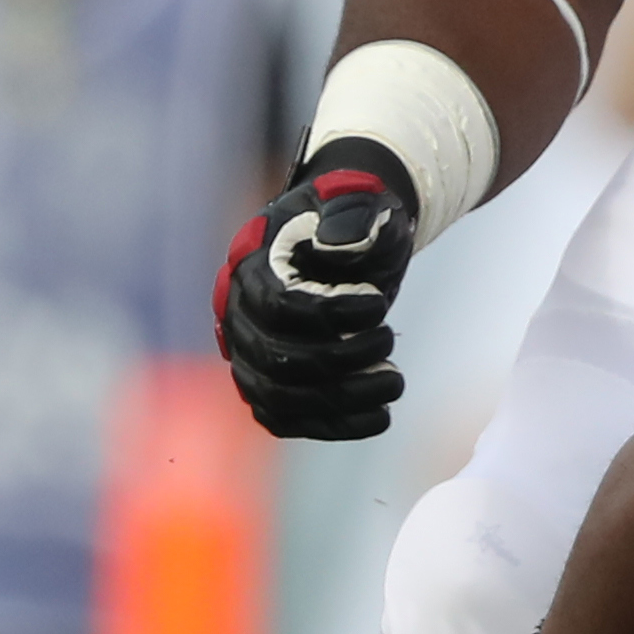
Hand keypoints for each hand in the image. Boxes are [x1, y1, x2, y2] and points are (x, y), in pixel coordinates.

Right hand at [214, 140, 415, 440]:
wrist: (350, 248)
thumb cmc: (355, 225)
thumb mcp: (364, 208)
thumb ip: (354, 218)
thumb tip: (337, 246)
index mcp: (253, 268)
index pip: (280, 307)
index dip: (331, 314)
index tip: (377, 304)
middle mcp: (239, 317)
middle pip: (277, 360)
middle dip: (341, 359)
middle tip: (389, 341)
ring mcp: (249, 356)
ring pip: (280, 398)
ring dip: (342, 399)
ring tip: (394, 380)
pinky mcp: (270, 386)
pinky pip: (289, 419)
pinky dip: (333, 426)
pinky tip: (380, 416)